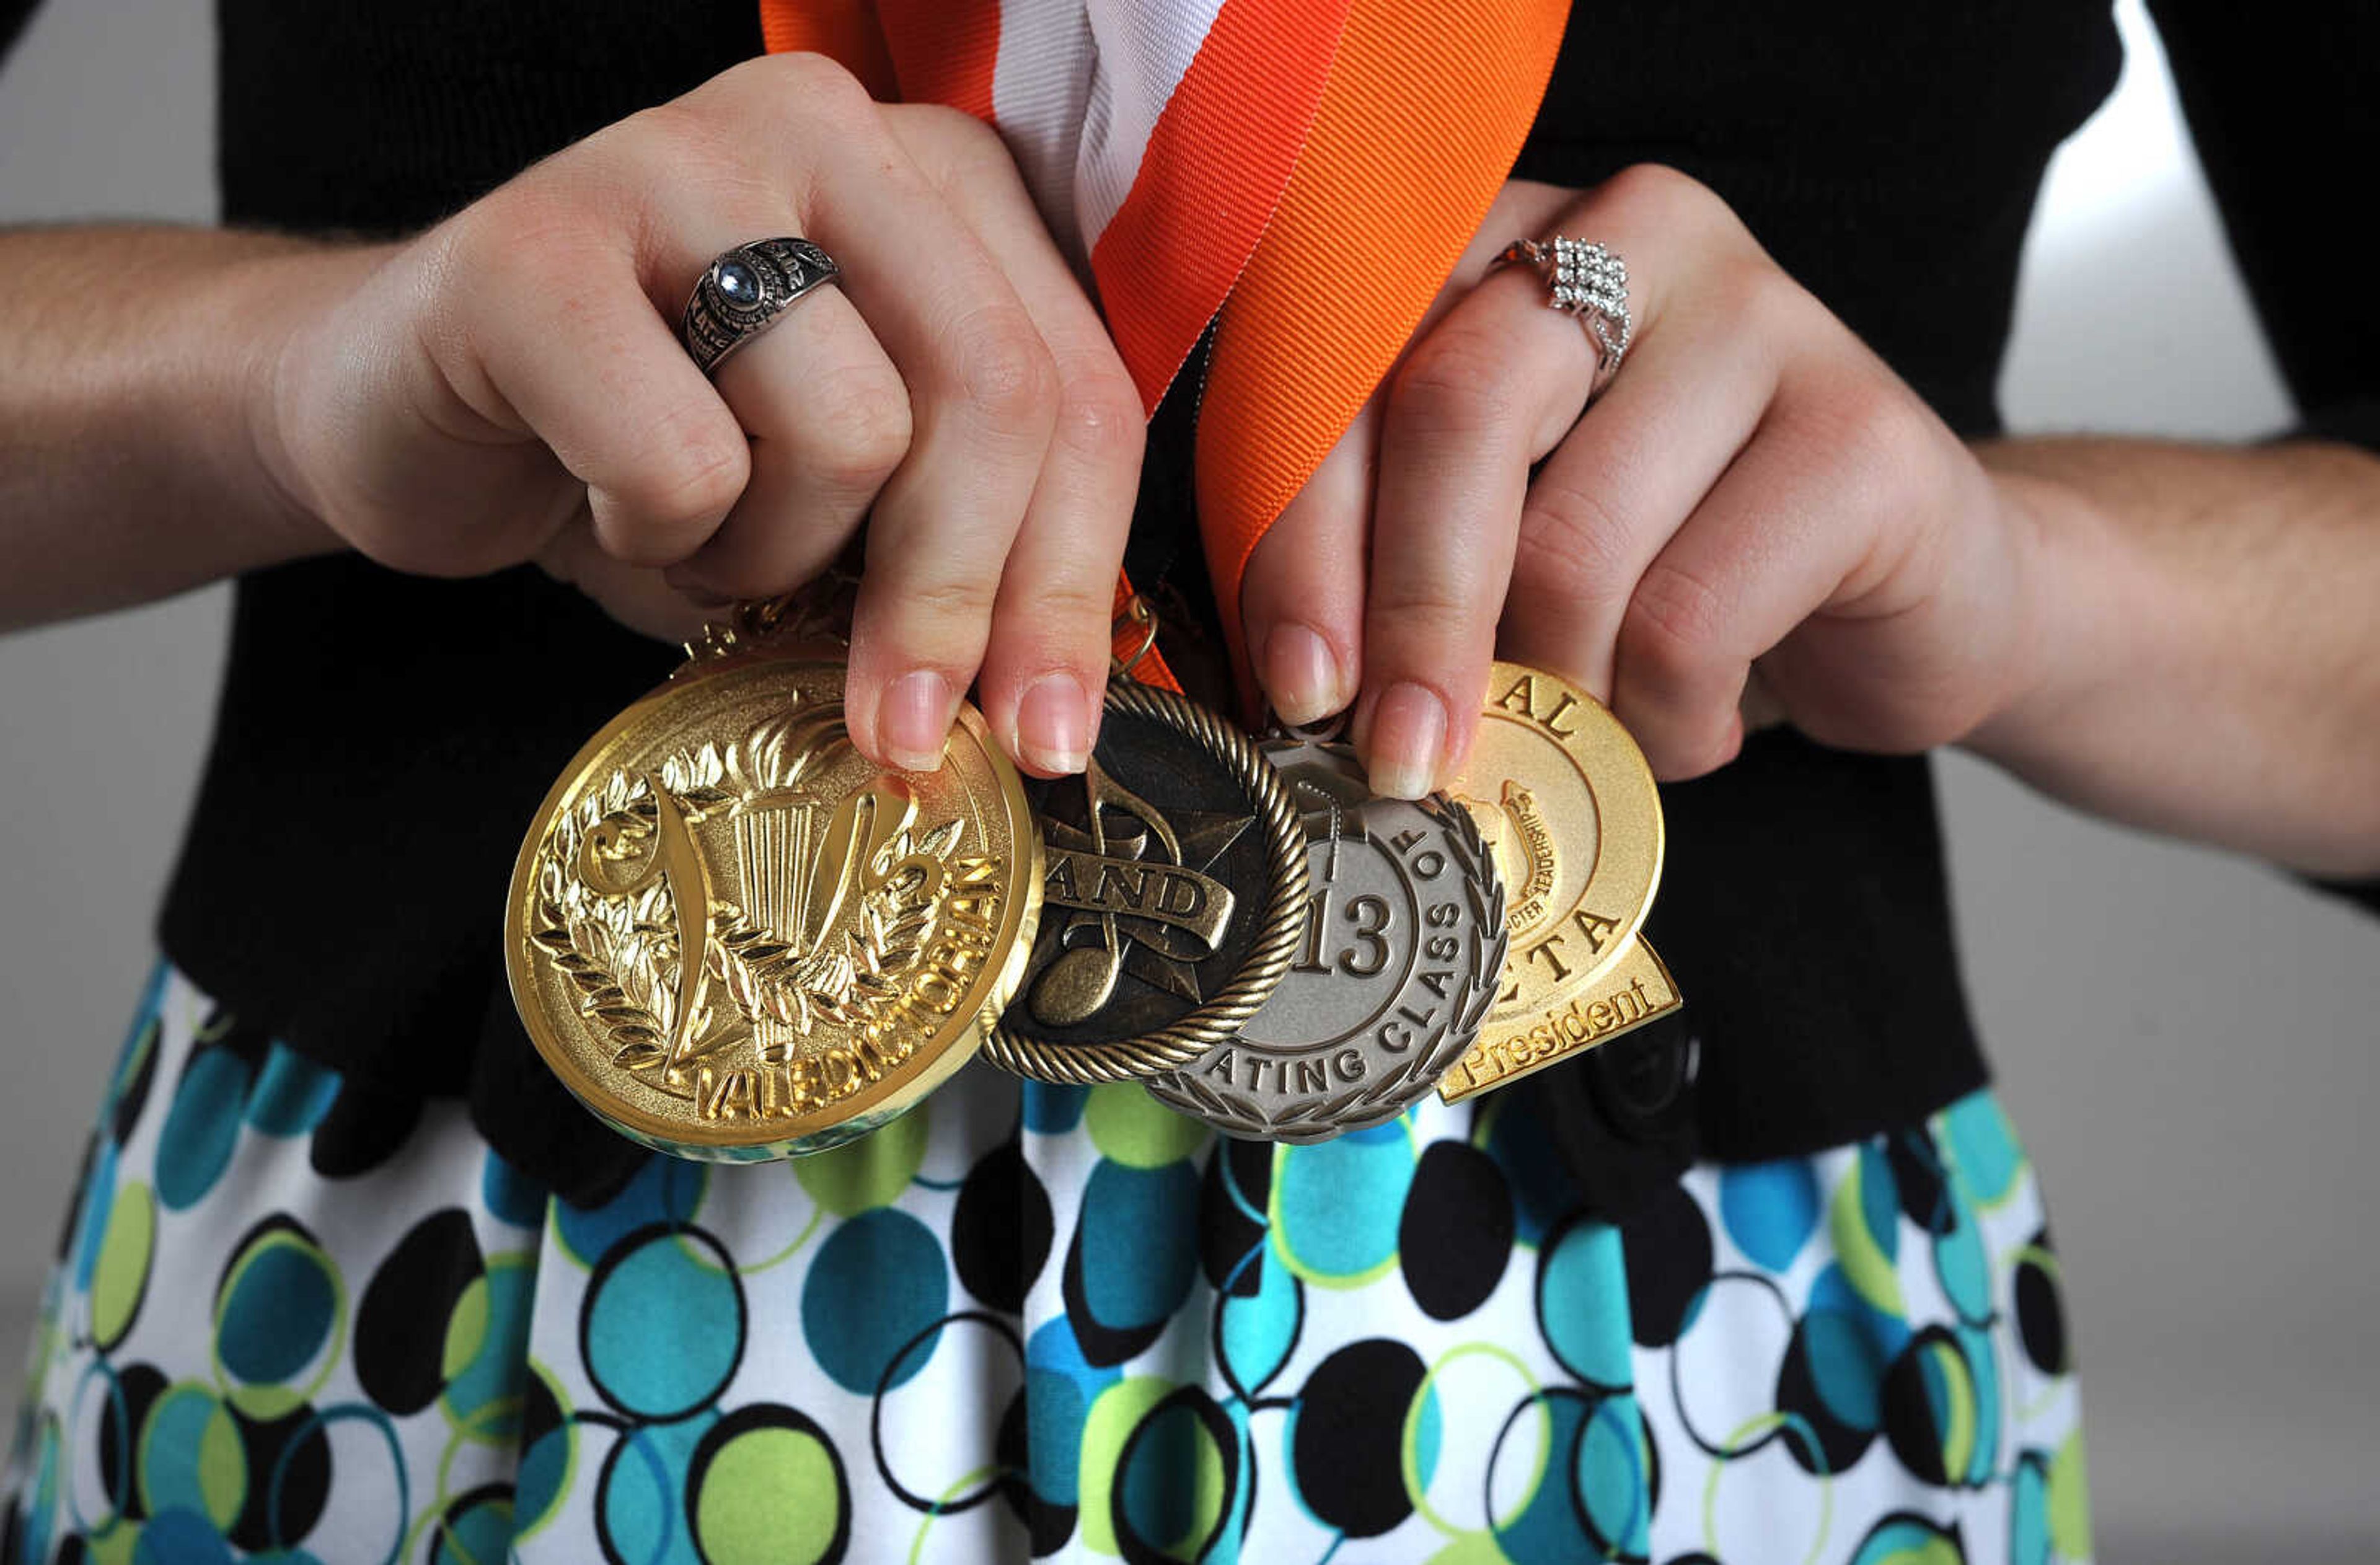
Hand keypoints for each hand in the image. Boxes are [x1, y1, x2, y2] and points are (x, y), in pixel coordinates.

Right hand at [251, 53, 1142, 776]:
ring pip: (850, 431)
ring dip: (773, 555)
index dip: (1076, 587)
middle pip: (994, 397)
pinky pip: (683, 459)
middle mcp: (829, 128)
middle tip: (899, 728)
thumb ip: (967, 553)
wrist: (414, 422)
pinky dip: (653, 537)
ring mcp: (681, 161)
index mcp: (940, 179)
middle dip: (958, 600)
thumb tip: (1051, 713)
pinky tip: (601, 500)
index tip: (1047, 738)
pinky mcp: (538, 240)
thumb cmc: (658, 458)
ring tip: (701, 537)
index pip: (1078, 392)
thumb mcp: (850, 509)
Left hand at [1238, 168, 2040, 793]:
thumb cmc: (1668, 570)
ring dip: (1561, 693)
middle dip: (1409, 615)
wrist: (1912, 598)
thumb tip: (1295, 687)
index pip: (1350, 364)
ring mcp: (1756, 312)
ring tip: (1595, 733)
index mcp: (1501, 245)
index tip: (1293, 688)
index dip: (1299, 536)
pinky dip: (1666, 719)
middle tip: (1401, 757)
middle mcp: (1626, 234)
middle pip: (1454, 415)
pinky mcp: (1858, 425)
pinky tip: (1695, 727)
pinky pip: (1693, 618)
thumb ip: (1395, 559)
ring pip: (1573, 543)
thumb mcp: (1507, 545)